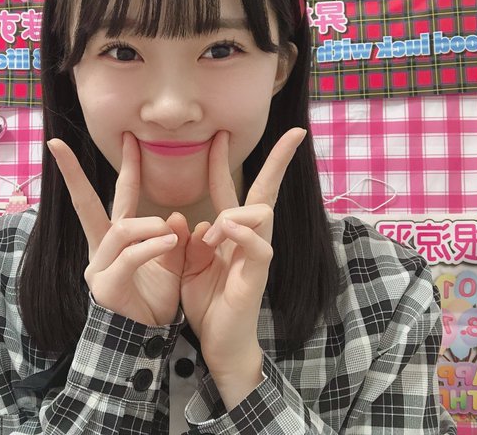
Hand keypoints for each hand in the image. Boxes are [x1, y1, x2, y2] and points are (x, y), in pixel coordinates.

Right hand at [47, 132, 189, 325]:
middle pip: (86, 203)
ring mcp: (99, 267)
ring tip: (168, 231)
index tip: (128, 137)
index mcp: (116, 239)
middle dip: (73, 174)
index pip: (114, 196)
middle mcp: (101, 248)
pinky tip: (169, 242)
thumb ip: (173, 239)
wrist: (147, 337)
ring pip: (120, 230)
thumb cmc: (155, 298)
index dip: (124, 167)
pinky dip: (150, 247)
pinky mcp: (106, 286)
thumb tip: (175, 215)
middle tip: (61, 146)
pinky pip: (129, 257)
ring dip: (147, 225)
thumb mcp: (171, 263)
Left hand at [180, 128, 306, 378]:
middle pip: (265, 191)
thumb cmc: (205, 302)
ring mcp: (256, 255)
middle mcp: (247, 238)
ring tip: (209, 239)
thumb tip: (183, 217)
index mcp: (228, 234)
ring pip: (262, 213)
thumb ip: (186, 241)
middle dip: (278, 161)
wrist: (217, 342)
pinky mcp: (257, 276)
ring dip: (233, 214)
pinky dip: (243, 234)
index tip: (219, 134)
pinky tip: (225, 231)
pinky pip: (259, 246)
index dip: (221, 162)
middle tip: (294, 134)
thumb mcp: (187, 266)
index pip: (228, 189)